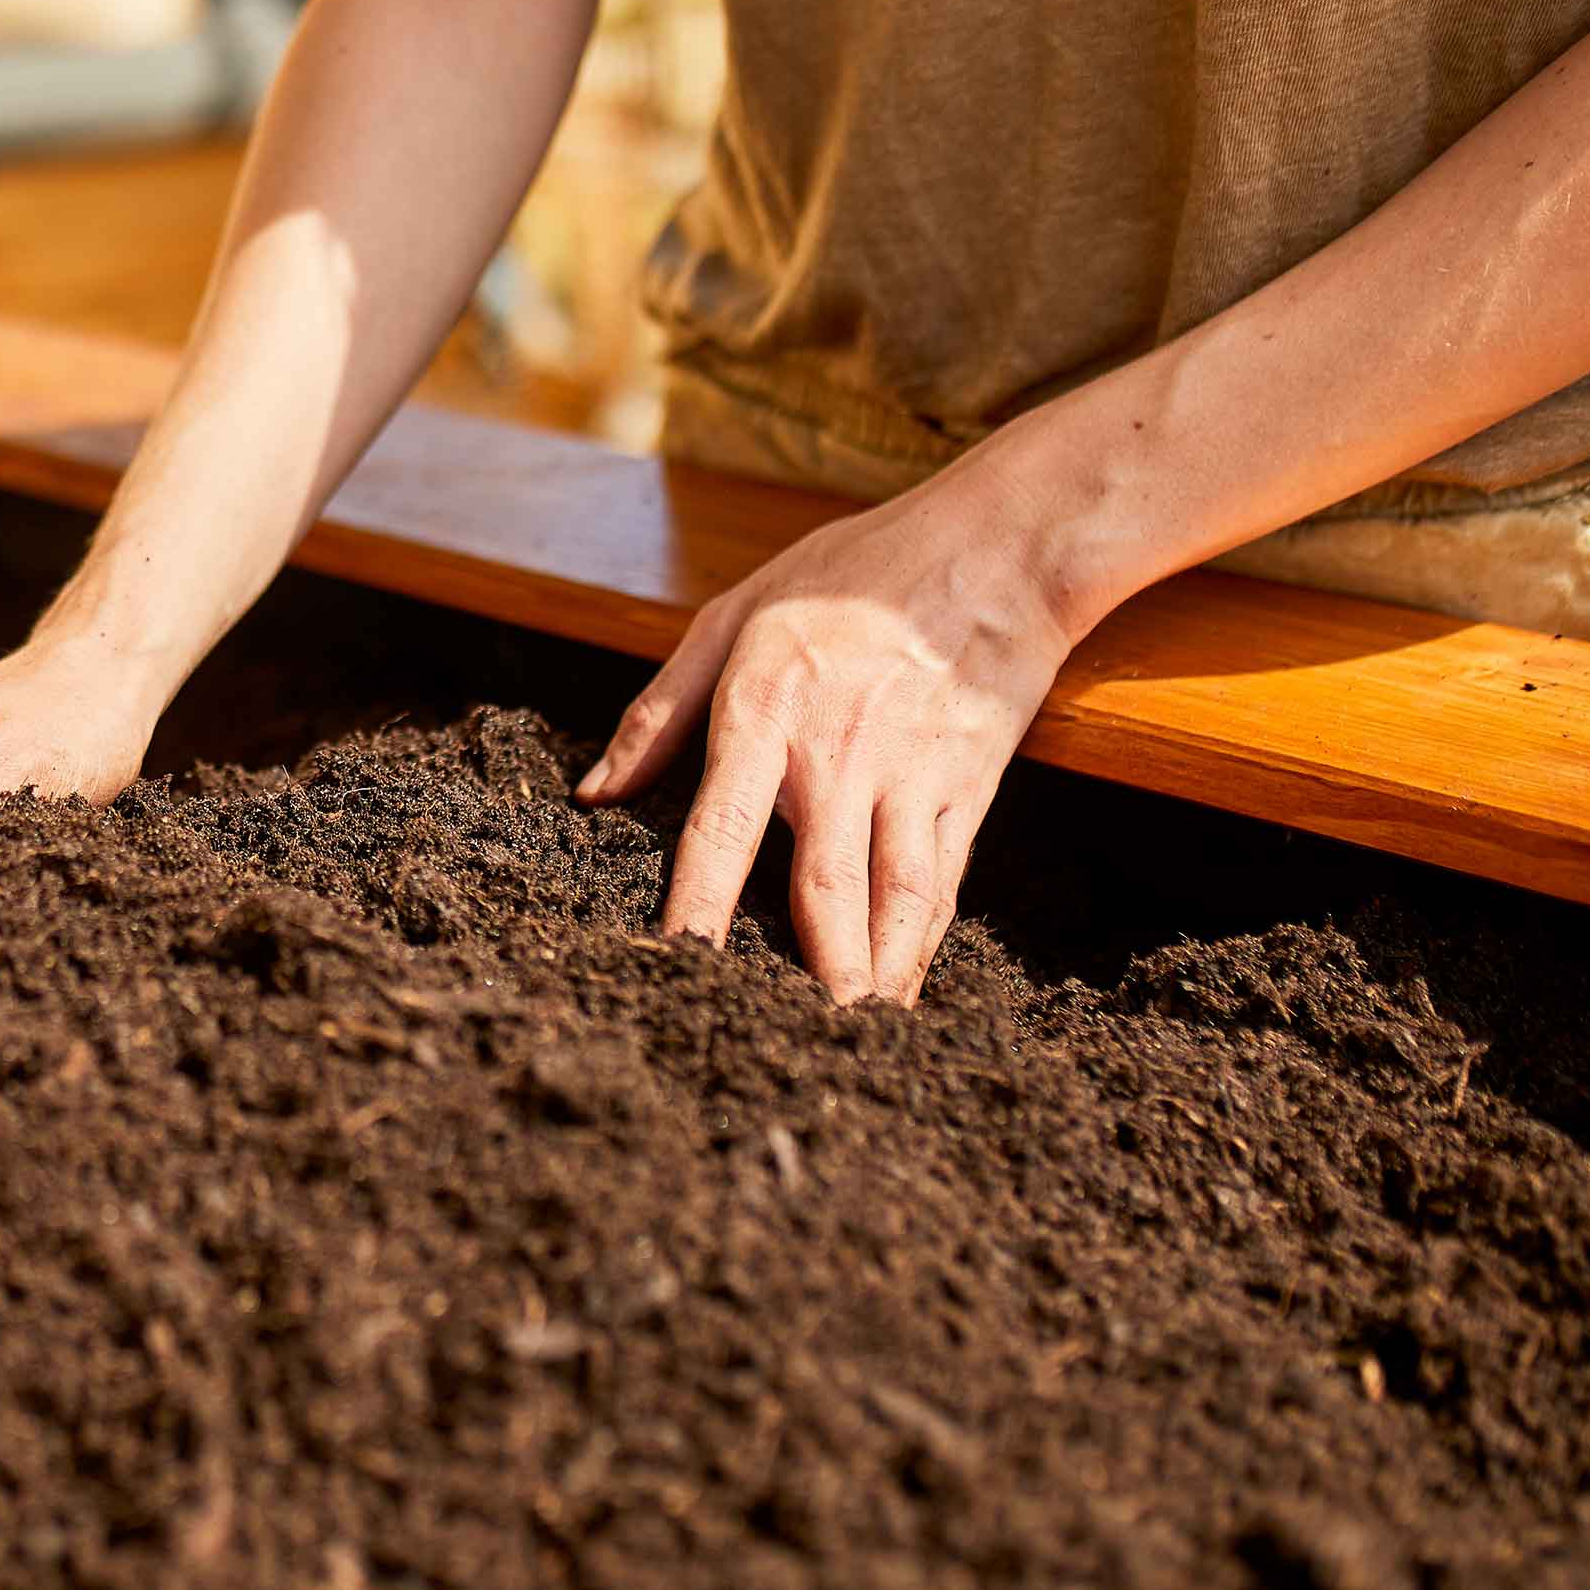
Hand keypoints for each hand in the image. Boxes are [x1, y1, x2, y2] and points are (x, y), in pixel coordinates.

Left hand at [573, 467, 1076, 1003]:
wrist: (996, 547)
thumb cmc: (852, 574)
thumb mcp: (736, 612)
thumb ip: (659, 708)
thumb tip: (593, 792)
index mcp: (767, 709)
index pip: (723, 826)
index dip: (700, 903)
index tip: (679, 965)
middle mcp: (840, 754)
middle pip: (821, 884)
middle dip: (807, 970)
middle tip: (778, 1040)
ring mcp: (911, 777)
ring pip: (891, 898)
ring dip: (872, 976)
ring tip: (850, 1042)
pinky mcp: (966, 790)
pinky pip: (939, 885)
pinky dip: (921, 949)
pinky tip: (900, 998)